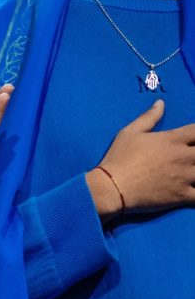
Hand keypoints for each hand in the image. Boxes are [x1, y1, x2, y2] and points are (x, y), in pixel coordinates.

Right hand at [88, 99, 194, 218]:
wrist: (111, 188)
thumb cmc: (119, 158)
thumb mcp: (129, 132)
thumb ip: (149, 117)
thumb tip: (161, 103)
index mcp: (172, 139)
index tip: (194, 137)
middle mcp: (183, 156)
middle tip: (192, 156)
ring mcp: (185, 177)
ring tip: (193, 171)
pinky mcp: (182, 195)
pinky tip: (194, 190)